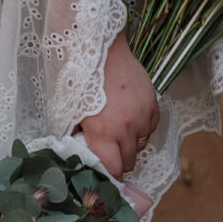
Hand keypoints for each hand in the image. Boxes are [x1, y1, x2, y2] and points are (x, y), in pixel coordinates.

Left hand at [77, 35, 158, 178]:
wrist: (99, 47)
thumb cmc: (78, 78)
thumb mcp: (69, 111)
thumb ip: (78, 137)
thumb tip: (84, 155)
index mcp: (103, 132)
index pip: (114, 170)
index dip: (109, 174)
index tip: (104, 171)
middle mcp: (127, 128)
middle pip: (129, 161)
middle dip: (119, 158)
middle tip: (107, 146)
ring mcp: (143, 116)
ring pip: (141, 144)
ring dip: (130, 140)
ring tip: (115, 122)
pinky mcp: (154, 104)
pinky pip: (150, 127)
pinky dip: (141, 125)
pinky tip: (127, 111)